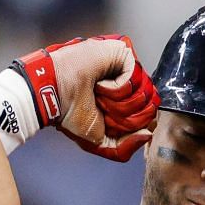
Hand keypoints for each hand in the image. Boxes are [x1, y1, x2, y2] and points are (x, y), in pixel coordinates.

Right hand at [11, 35, 157, 161]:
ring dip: (117, 103)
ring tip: (98, 94)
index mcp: (125, 102)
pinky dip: (115, 89)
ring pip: (144, 95)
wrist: (54, 95)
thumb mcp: (99, 142)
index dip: (133, 127)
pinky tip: (101, 84)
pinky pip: (134, 80)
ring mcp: (129, 69)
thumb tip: (147, 134)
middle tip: (101, 107)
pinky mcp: (125, 55)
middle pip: (150, 109)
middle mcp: (130, 84)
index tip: (108, 123)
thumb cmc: (70, 114)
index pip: (149, 118)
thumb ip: (124, 149)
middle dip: (124, 117)